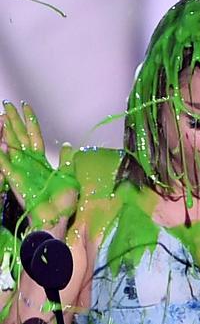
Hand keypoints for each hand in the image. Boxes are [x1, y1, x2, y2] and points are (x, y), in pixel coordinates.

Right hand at [0, 101, 77, 235]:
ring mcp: (20, 170)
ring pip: (11, 146)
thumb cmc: (62, 202)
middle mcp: (29, 163)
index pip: (34, 136)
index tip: (26, 106)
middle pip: (19, 137)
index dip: (30, 122)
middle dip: (14, 121)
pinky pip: (6, 164)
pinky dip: (1, 154)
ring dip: (6, 131)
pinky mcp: (16, 179)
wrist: (56, 219)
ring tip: (2, 116)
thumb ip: (66, 160)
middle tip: (7, 105)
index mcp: (42, 161)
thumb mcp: (69, 177)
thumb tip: (68, 144)